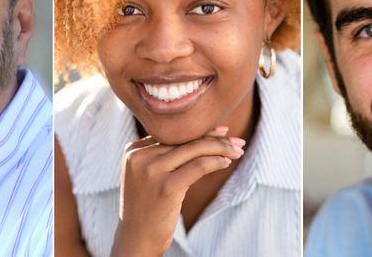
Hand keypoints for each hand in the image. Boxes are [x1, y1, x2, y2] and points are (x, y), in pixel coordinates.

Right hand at [110, 126, 245, 256]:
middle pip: (184, 140)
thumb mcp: (149, 176)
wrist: (136, 240)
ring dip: (221, 148)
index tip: (222, 131)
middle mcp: (139, 156)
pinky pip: (198, 166)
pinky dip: (216, 161)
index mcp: (133, 150)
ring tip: (238, 150)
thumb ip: (164, 156)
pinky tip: (227, 162)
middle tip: (237, 140)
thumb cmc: (148, 208)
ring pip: (194, 149)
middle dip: (214, 138)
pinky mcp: (166, 187)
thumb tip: (201, 137)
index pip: (173, 134)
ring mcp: (151, 170)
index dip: (200, 131)